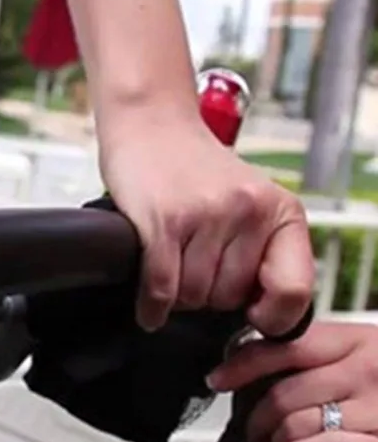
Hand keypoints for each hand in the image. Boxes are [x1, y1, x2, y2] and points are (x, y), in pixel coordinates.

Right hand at [100, 120, 314, 334]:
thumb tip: (256, 316)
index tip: (250, 313)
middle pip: (229, 298)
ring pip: (193, 296)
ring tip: (171, 268)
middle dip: (207, 296)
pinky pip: (161, 287)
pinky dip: (152, 306)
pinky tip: (149, 307)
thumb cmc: (194, 170)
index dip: (270, 315)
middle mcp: (249, 210)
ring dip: (177, 296)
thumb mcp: (250, 204)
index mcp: (281, 210)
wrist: (152, 125)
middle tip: (193, 270)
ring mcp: (207, 214)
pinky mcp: (164, 220)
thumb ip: (262, 252)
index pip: (293, 290)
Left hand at [207, 322, 377, 441]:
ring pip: (297, 422)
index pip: (285, 346)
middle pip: (284, 390)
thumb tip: (253, 369)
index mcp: (361, 339)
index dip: (242, 364)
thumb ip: (322, 362)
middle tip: (251, 433)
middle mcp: (372, 367)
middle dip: (255, 418)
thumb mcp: (366, 365)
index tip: (218, 380)